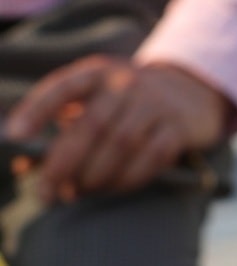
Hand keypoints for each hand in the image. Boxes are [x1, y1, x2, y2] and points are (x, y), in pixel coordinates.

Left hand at [5, 56, 230, 200]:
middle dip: (65, 163)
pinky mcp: (178, 128)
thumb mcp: (95, 103)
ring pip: (121, 144)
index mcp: (97, 72)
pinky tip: (114, 188)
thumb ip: (62, 131)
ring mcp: (155, 104)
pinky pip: (151, 159)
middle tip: (49, 192)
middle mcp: (126, 83)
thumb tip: (25, 167)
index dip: (36, 111)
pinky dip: (129, 178)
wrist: (190, 90)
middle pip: (91, 125)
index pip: (62, 88)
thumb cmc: (128, 104)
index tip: (16, 137)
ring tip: (81, 191)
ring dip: (96, 175)